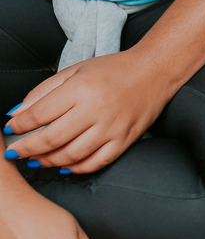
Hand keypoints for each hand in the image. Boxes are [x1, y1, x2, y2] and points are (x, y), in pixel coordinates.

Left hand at [5, 49, 175, 173]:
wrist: (155, 71)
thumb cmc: (114, 69)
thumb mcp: (75, 71)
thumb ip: (43, 92)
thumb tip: (16, 114)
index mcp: (81, 89)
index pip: (39, 115)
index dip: (18, 126)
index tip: (10, 130)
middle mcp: (97, 110)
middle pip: (51, 139)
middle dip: (26, 149)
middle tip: (15, 152)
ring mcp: (113, 127)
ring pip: (71, 155)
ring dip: (47, 161)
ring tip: (36, 160)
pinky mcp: (125, 139)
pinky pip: (96, 162)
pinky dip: (76, 169)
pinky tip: (64, 167)